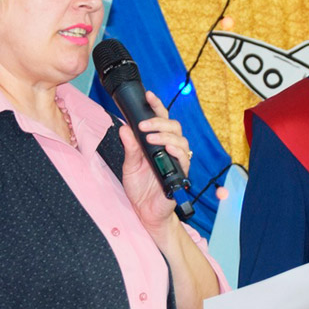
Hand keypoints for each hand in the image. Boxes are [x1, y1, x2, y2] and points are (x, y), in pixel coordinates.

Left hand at [119, 90, 191, 233]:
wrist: (146, 212)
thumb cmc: (140, 189)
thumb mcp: (130, 166)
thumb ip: (129, 148)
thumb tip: (124, 128)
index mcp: (156, 143)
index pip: (160, 120)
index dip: (156, 106)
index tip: (149, 95)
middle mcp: (168, 149)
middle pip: (173, 126)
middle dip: (158, 122)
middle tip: (143, 126)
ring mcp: (176, 160)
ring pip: (180, 139)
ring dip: (165, 135)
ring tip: (151, 137)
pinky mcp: (181, 173)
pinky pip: (184, 158)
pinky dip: (177, 150)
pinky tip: (167, 147)